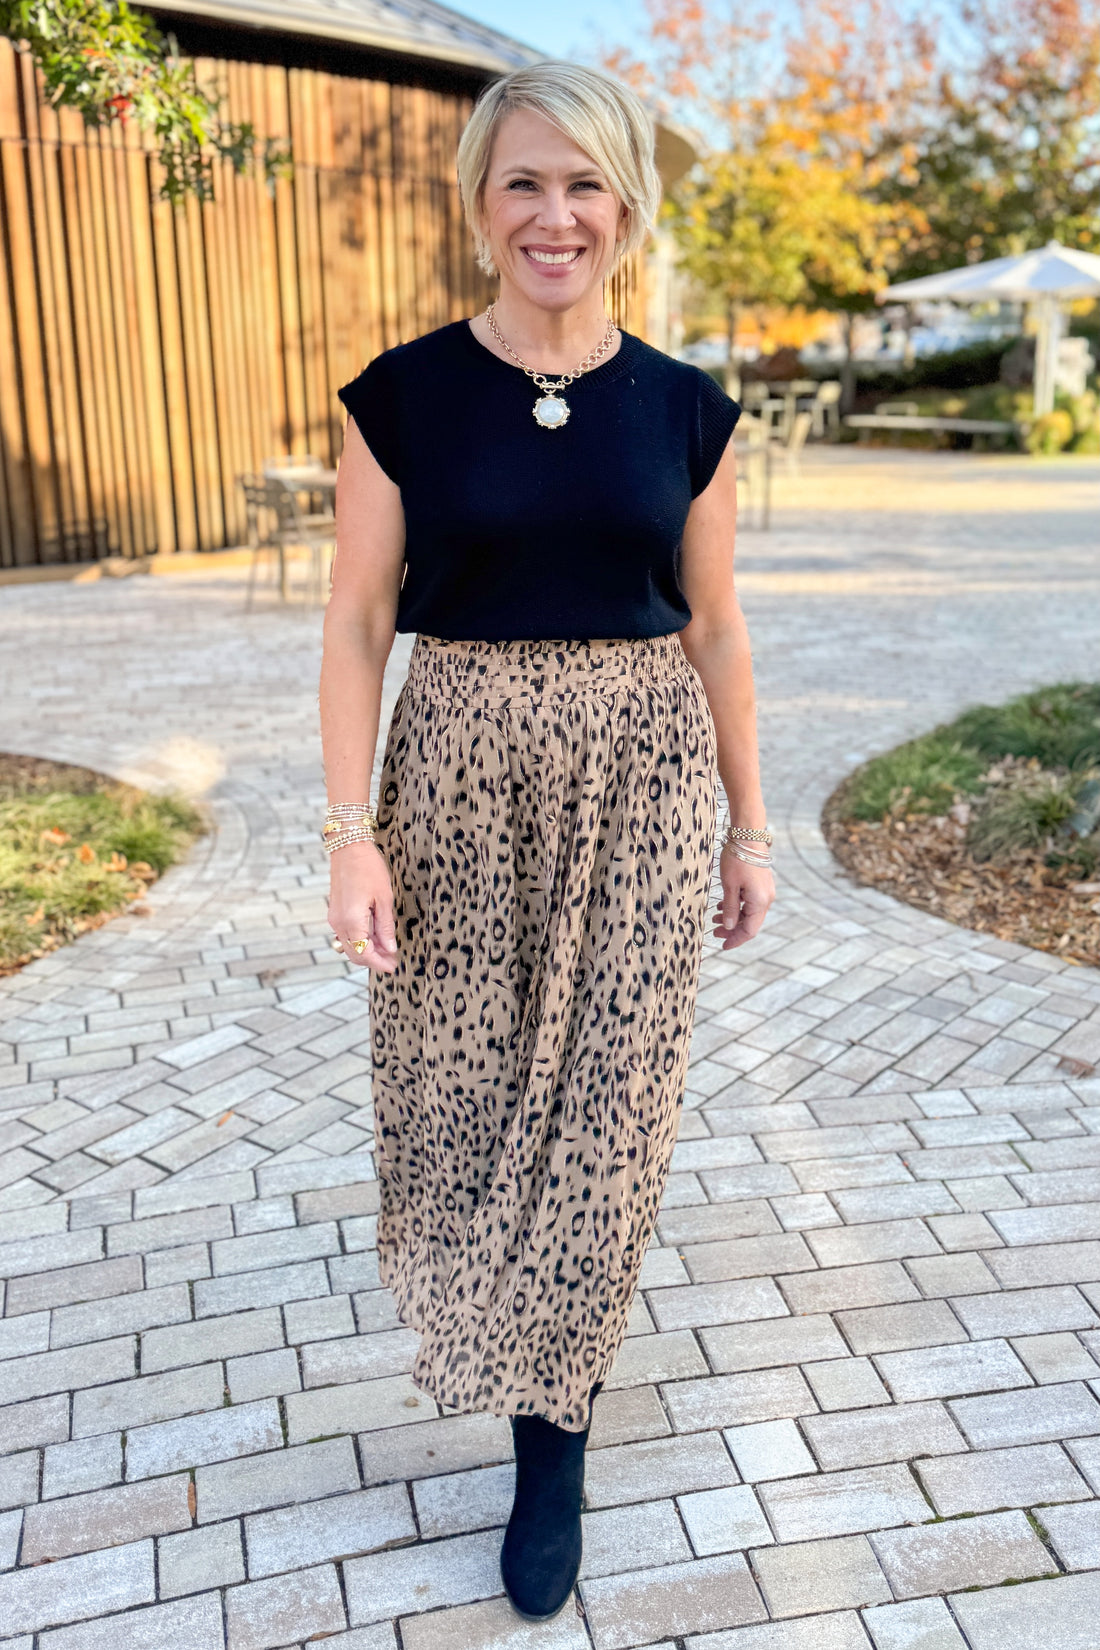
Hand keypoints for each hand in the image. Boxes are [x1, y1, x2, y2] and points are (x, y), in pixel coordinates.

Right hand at [327, 840, 397, 972]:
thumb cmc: (368, 869)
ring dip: (367, 950)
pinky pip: (347, 934)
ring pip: (350, 946)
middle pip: (355, 954)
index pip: (365, 953)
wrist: (348, 848)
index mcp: (351, 922)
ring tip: (387, 948)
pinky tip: (375, 935)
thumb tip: (390, 948)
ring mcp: (334, 919)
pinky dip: (361, 940)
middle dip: (374, 960)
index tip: (393, 967)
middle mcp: (339, 924)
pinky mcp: (335, 913)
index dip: (380, 963)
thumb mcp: (384, 899)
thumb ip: (385, 927)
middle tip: (392, 960)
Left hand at [712, 844, 774, 949]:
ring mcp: (765, 891)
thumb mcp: (729, 886)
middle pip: (751, 923)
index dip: (736, 940)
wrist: (748, 836)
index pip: (749, 930)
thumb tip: (728, 927)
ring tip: (714, 919)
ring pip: (750, 912)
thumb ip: (730, 908)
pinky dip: (737, 907)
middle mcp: (766, 899)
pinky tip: (722, 906)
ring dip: (733, 918)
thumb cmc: (737, 859)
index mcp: (760, 902)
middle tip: (715, 933)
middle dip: (732, 930)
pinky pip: (750, 902)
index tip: (722, 946)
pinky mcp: (761, 884)